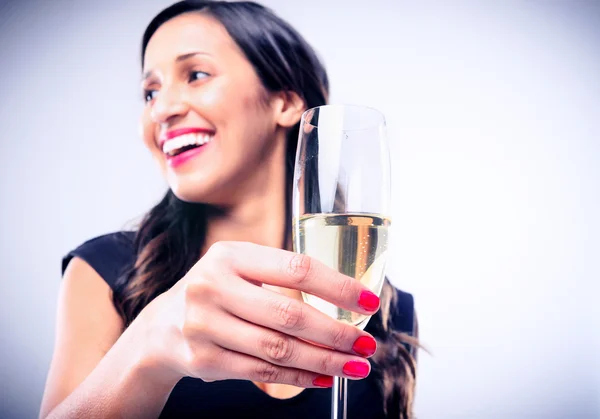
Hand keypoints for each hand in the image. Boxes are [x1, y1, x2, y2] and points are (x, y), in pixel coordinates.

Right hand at [136, 241, 379, 387]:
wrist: (161, 327)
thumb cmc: (216, 290)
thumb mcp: (238, 267)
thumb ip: (281, 274)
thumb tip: (345, 296)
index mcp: (229, 256)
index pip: (296, 269)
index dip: (338, 287)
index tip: (369, 302)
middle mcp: (212, 287)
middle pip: (290, 315)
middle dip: (336, 333)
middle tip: (367, 343)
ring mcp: (204, 326)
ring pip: (279, 348)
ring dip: (324, 360)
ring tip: (355, 365)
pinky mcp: (204, 360)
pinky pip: (262, 371)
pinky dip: (299, 376)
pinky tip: (324, 377)